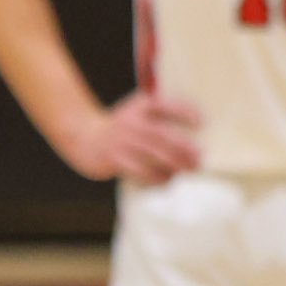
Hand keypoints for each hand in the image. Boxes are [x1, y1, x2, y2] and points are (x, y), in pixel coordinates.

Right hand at [59, 90, 201, 183]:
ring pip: (153, 156)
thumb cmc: (120, 127)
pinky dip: (156, 178)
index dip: (185, 112)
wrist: (83, 136)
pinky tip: (166, 181)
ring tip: (186, 171)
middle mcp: (131, 121)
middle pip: (162, 136)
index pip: (166, 105)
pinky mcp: (114, 159)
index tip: (202, 122)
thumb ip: (161, 113)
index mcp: (141, 106)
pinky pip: (140, 172)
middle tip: (199, 159)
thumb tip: (198, 131)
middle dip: (183, 149)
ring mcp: (121, 141)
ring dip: (173, 166)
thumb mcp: (137, 110)